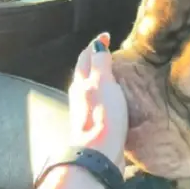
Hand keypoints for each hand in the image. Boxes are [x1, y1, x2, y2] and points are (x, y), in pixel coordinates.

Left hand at [68, 33, 127, 170]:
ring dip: (98, 78)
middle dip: (93, 59)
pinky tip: (110, 100)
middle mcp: (79, 95)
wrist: (98, 153)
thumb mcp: (103, 83)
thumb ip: (100, 63)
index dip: (95, 44)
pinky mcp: (93, 125)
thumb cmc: (103, 116)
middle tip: (107, 52)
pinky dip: (103, 95)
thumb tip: (97, 44)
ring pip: (88, 88)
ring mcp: (84, 111)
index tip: (106, 36)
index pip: (86, 56)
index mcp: (81, 82)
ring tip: (110, 73)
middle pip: (84, 72)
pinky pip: (96, 102)